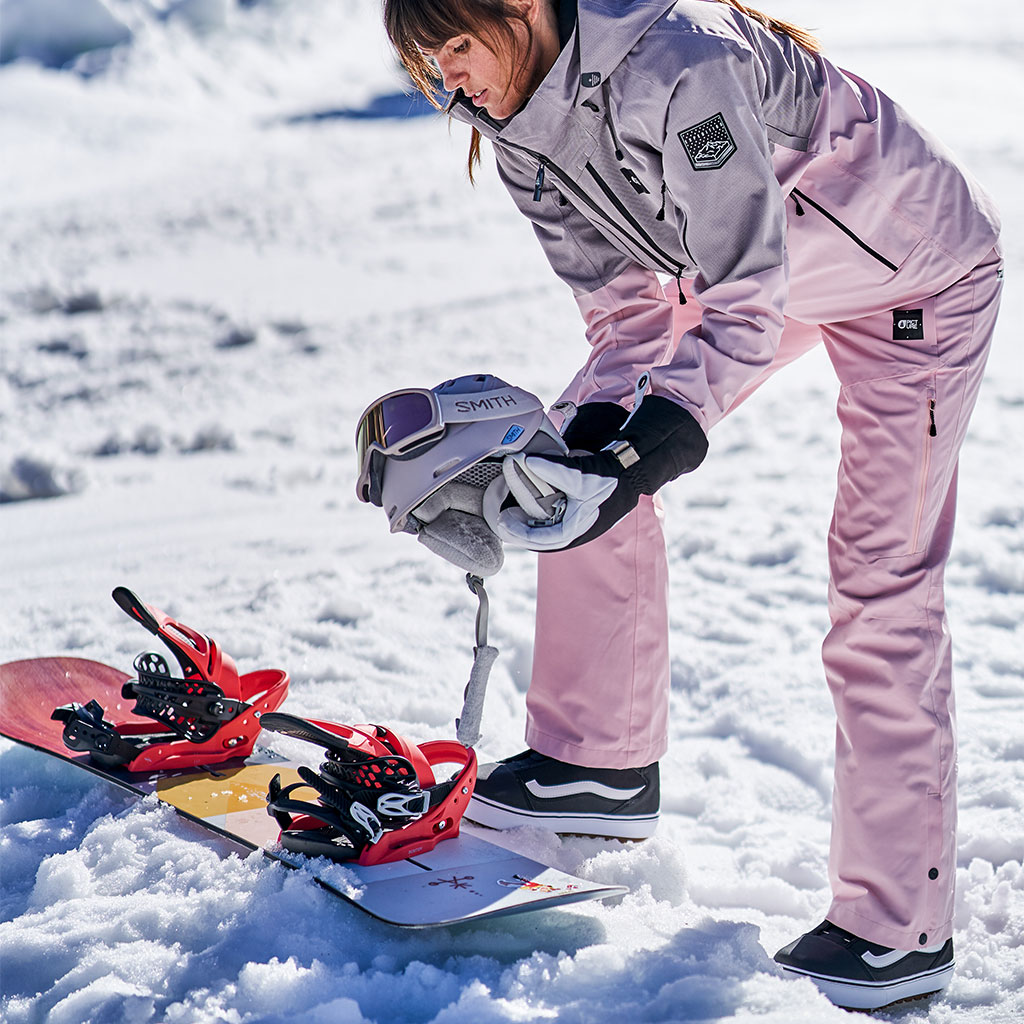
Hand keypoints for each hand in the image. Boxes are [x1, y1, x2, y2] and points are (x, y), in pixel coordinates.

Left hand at [486, 395, 707, 550]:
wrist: (630, 470)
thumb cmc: (608, 477)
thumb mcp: (578, 474)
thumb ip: (551, 468)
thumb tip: (523, 461)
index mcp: (576, 530)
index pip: (541, 540)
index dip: (519, 533)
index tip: (503, 521)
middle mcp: (575, 531)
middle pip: (539, 539)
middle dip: (519, 530)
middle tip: (500, 517)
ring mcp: (576, 524)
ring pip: (544, 531)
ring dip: (527, 523)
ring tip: (508, 511)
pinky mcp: (575, 515)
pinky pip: (550, 521)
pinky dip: (536, 515)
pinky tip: (525, 504)